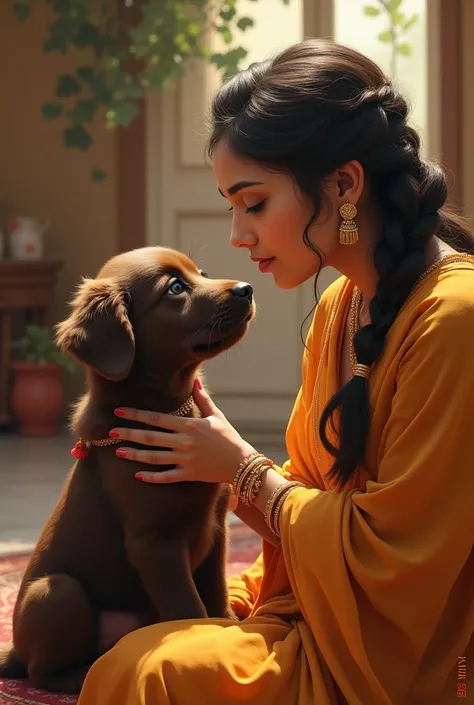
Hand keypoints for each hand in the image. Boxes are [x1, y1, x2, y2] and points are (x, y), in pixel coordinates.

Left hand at [109, 378, 255, 485]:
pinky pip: (166, 477)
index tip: (119, 411)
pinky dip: (151, 477)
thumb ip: (203, 398)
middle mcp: (184, 442)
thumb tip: (197, 380)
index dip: (136, 414)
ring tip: (119, 451)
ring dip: (135, 454)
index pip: (156, 418)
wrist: (241, 462)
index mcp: (189, 425)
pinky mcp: (189, 475)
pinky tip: (137, 475)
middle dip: (129, 434)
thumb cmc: (229, 437)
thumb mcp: (216, 415)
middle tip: (110, 432)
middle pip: (150, 437)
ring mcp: (185, 460)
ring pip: (154, 457)